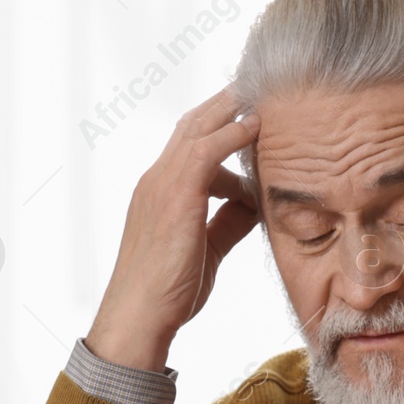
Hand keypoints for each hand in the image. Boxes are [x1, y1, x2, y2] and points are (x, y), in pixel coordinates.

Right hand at [85, 88, 259, 371]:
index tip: (246, 112)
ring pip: (198, 129)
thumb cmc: (168, 293)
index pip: (188, 144)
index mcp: (159, 192)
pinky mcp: (175, 197)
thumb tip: (253, 204)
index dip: (216, 124)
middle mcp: (156, 180)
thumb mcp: (205, 250)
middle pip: (192, 125)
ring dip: (231, 109)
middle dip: (224, 103)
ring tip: (264, 96)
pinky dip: (232, 134)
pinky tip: (255, 126)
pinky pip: (206, 151)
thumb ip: (227, 222)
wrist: (139, 318)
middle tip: (258, 86)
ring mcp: (162, 185)